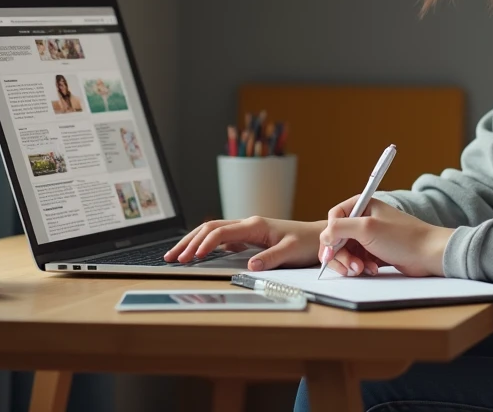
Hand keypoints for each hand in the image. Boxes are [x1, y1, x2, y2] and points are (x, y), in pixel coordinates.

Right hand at [165, 217, 324, 270]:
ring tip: (176, 255)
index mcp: (255, 225)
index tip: (191, 258)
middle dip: (188, 242)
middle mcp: (248, 225)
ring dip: (193, 242)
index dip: (203, 244)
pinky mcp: (249, 237)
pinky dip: (205, 244)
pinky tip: (197, 254)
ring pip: (213, 231)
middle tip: (171, 258)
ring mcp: (248, 230)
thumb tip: (250, 267)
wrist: (321, 237)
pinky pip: (221, 238)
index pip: (221, 232)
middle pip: (210, 228)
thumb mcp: (292, 251)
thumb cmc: (308, 243)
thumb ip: (271, 258)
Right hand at [320, 197, 453, 277]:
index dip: (329, 237)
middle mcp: (363, 218)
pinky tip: (373, 269)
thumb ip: (340, 228)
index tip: (330, 253)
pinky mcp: (374, 250)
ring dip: (351, 263)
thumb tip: (324, 237)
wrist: (429, 254)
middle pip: (337, 238)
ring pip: (346, 251)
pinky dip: (361, 267)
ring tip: (364, 269)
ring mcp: (369, 235)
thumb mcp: (367, 228)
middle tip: (351, 268)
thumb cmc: (402, 237)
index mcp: (361, 205)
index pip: (333, 219)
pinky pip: (357, 260)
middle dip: (342, 255)